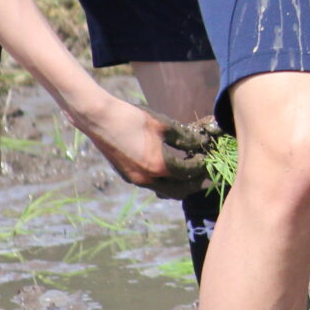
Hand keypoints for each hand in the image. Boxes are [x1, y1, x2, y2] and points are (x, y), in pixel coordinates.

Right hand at [71, 96, 215, 198]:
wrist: (99, 118)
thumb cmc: (132, 117)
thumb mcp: (162, 124)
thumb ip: (184, 137)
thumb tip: (201, 142)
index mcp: (158, 166)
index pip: (189, 173)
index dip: (202, 166)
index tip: (210, 158)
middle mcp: (147, 179)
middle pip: (180, 191)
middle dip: (195, 183)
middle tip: (205, 173)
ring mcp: (135, 180)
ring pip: (165, 191)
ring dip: (180, 184)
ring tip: (190, 172)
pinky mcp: (127, 176)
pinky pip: (152, 185)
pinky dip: (165, 181)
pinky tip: (169, 169)